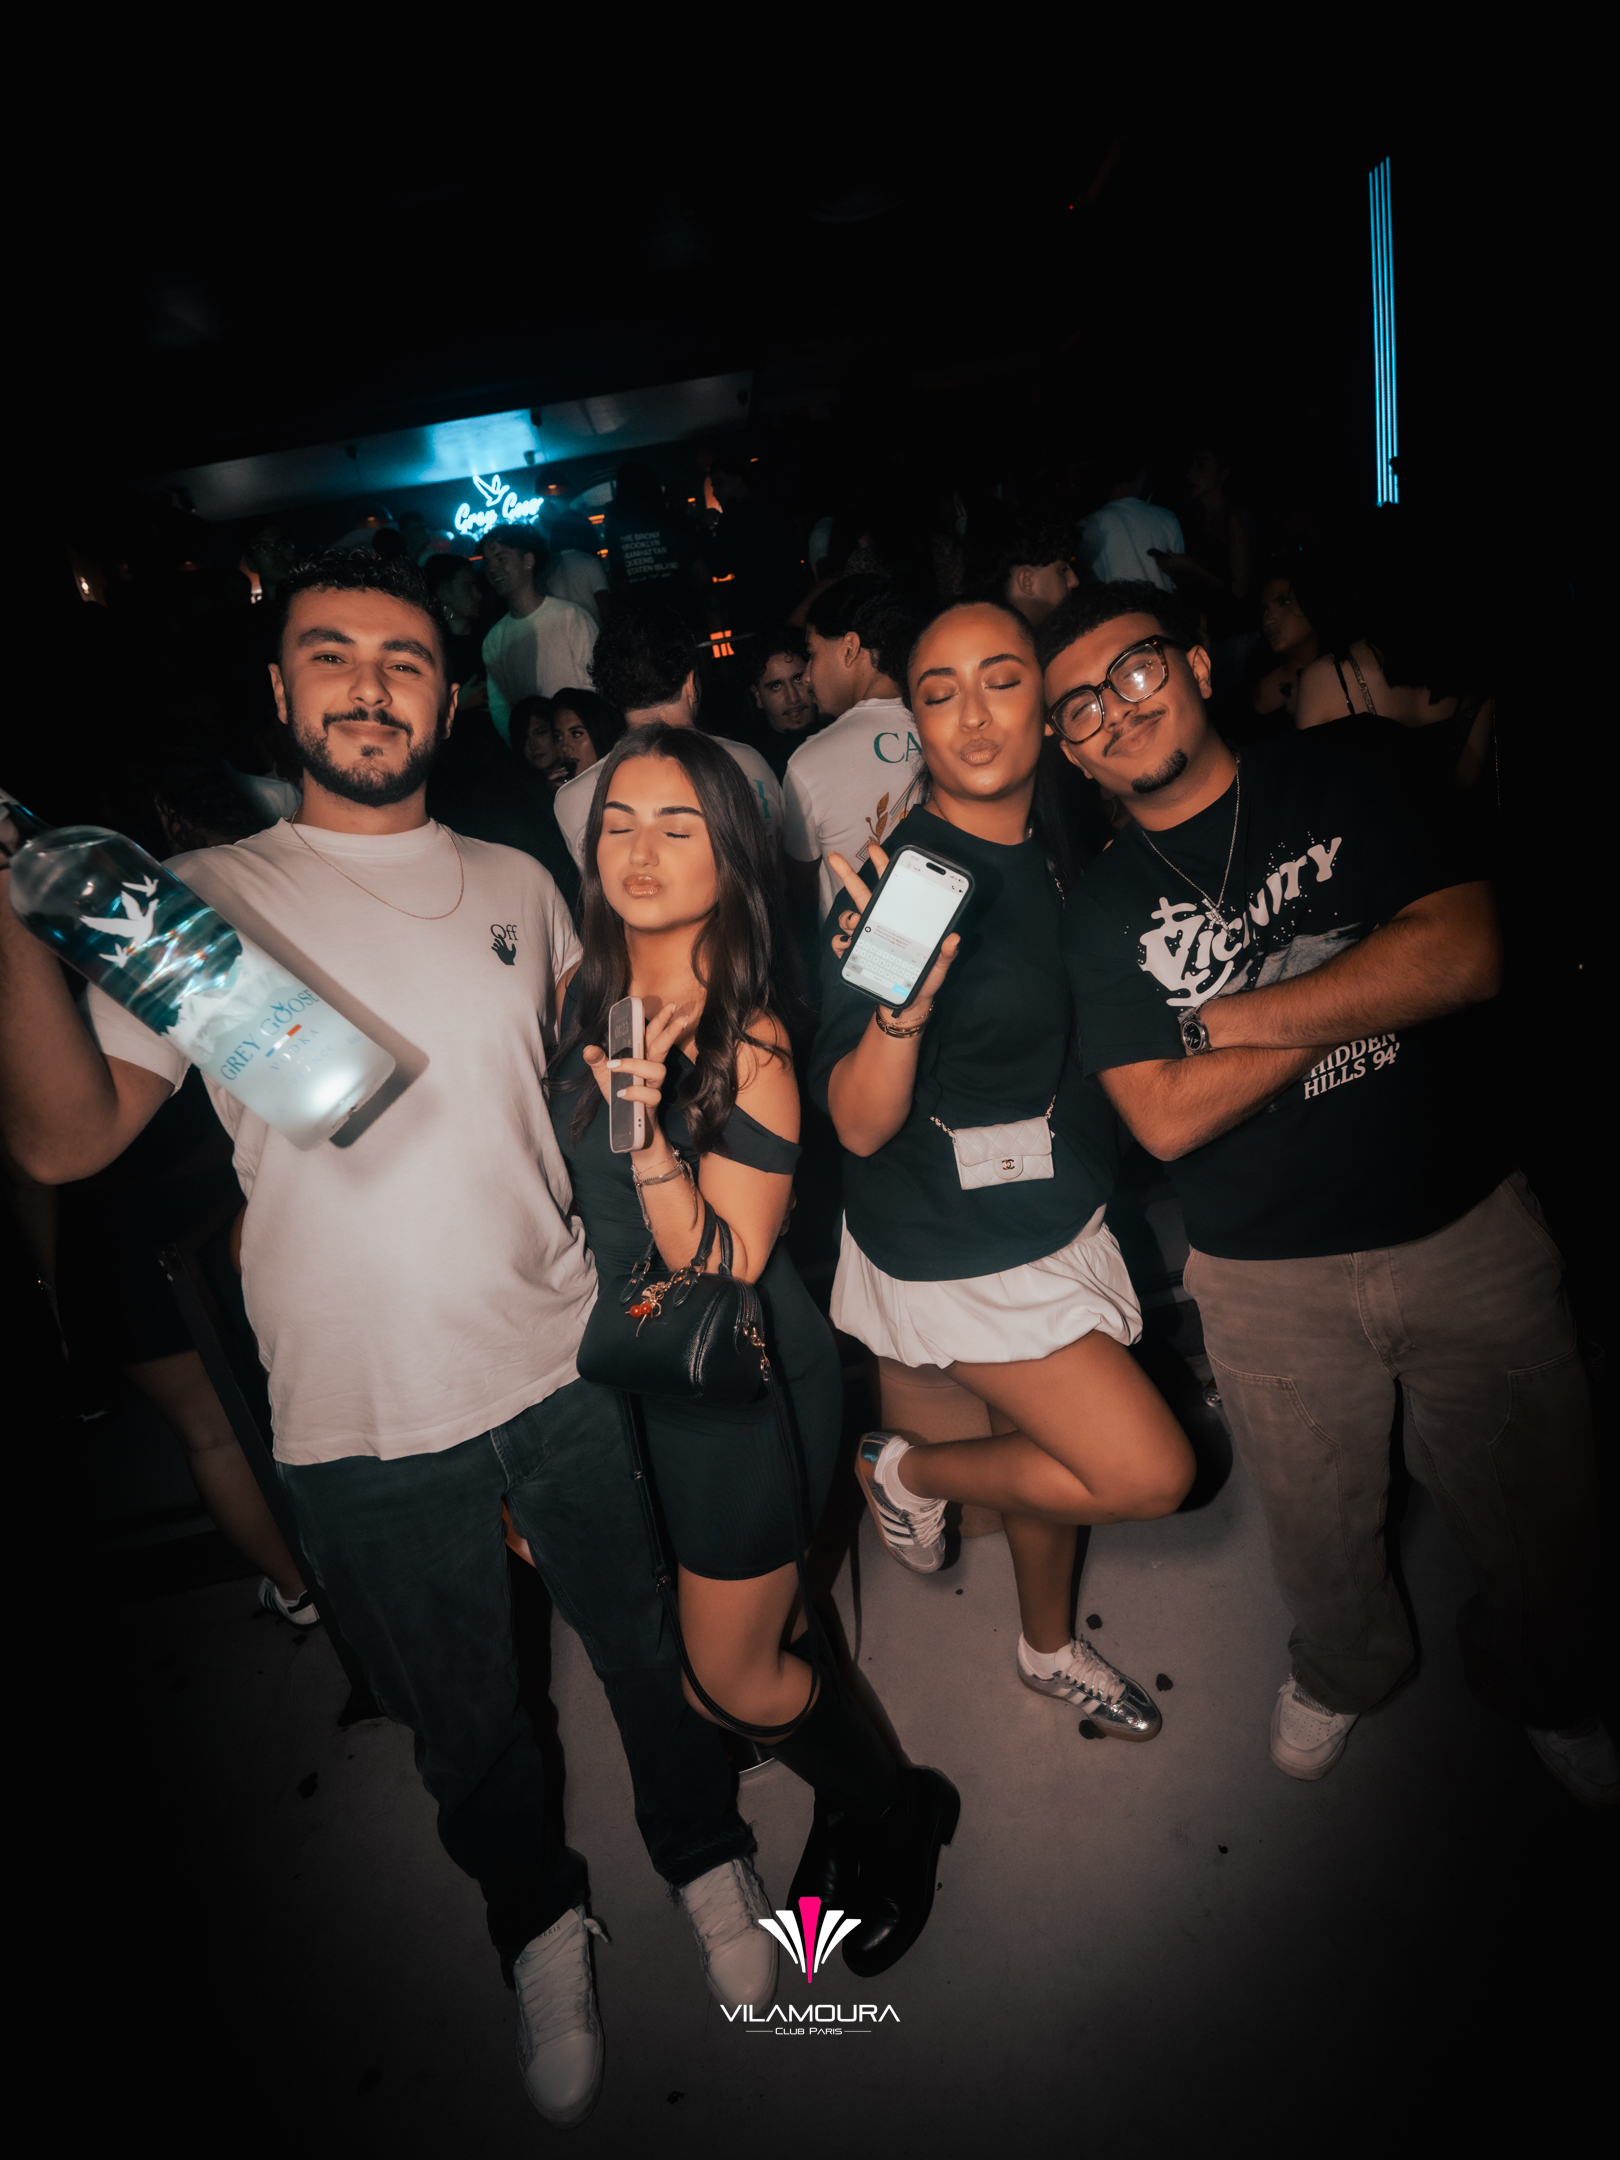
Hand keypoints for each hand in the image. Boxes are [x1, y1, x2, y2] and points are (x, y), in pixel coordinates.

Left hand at [582, 999, 692, 1153]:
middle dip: (669, 1031)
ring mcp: (653, 1088)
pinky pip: (649, 1096)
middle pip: (662, 1047)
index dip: (660, 1021)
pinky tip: (621, 1093)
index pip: (652, 1036)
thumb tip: (588, 1048)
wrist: (631, 1131)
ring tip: (616, 1066)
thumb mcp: (605, 1078)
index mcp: (642, 1059)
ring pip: (657, 1071)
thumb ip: (598, 1062)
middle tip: (680, 1017)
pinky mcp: (652, 1106)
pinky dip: (634, 1092)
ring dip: (636, 1065)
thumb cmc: (622, 1100)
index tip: (670, 1006)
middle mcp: (651, 1071)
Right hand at [825, 846, 959, 1014]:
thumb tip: (954, 938)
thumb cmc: (925, 980)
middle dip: (847, 873)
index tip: (875, 849)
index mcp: (900, 918)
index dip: (882, 866)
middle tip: (835, 857)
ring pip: (848, 917)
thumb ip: (946, 953)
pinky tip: (847, 947)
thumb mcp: (940, 966)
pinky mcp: (857, 955)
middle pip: (861, 893)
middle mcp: (880, 923)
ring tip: (856, 924)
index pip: (890, 887)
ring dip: (848, 918)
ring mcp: (866, 937)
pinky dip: (840, 943)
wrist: (907, 1004)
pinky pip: (841, 944)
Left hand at [1147, 547, 1195, 576]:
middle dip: (1159, 562)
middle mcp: (1170, 566)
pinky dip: (1164, 570)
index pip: (1163, 559)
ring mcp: (1172, 569)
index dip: (1160, 558)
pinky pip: (1167, 571)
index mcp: (1171, 561)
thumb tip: (1167, 550)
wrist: (1191, 567)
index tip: (1157, 556)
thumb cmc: (1186, 560)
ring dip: (1160, 566)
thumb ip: (1172, 554)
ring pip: (1164, 568)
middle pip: (1162, 564)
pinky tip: (1162, 569)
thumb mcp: (1179, 555)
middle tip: (1156, 560)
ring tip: (1158, 564)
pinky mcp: (1174, 571)